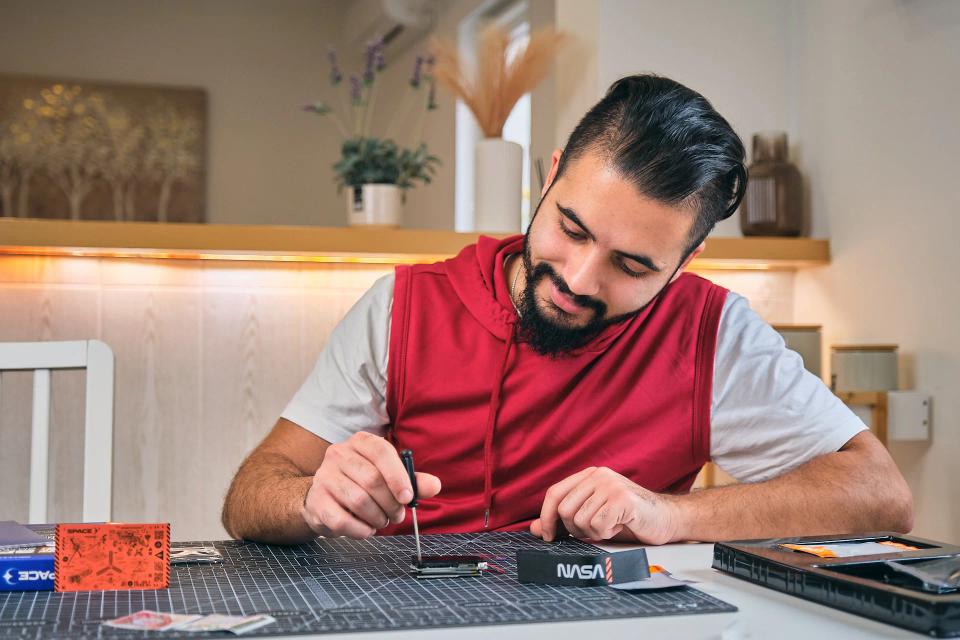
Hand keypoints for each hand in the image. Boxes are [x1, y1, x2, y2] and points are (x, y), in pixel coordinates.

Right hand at [302, 432, 440, 537]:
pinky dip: (360, 530)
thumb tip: (434, 485)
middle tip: (397, 515)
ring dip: (377, 517)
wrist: (323, 496)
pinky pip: (342, 520)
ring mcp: (324, 477)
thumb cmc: (361, 483)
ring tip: (381, 521)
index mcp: (360, 442)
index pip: (381, 452)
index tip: (408, 497)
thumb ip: (412, 480)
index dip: (398, 476)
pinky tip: (366, 529)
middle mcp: (339, 454)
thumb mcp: (388, 477)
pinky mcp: (315, 501)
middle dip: (390, 503)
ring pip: (358, 501)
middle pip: (371, 479)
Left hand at [530, 467, 680, 544]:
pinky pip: (598, 525)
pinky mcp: (622, 499)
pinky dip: (607, 533)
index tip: (548, 536)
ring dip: (594, 533)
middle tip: (595, 530)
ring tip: (612, 525)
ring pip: (581, 520)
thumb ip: (564, 521)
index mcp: (589, 475)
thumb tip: (535, 528)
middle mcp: (598, 475)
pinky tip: (621, 525)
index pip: (554, 493)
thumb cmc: (629, 519)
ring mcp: (610, 485)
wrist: (667, 519)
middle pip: (565, 510)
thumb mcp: (592, 518)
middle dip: (576, 529)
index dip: (546, 516)